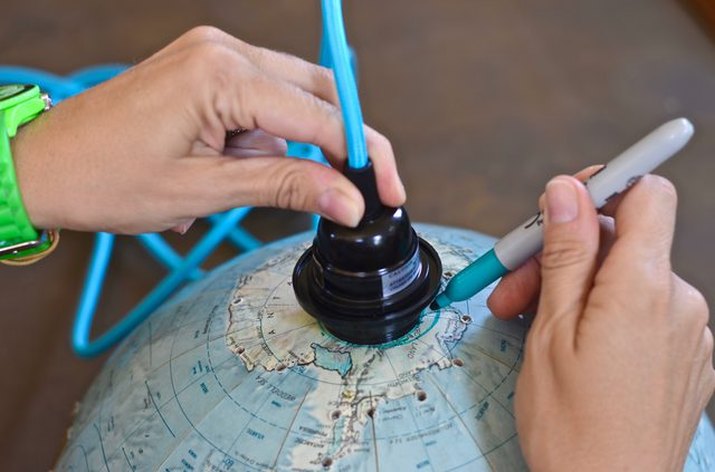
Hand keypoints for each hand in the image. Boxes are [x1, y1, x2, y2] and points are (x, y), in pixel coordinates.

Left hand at [10, 26, 405, 233]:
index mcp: (221, 75)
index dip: (362, 156)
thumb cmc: (105, 177)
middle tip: (360, 189)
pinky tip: (235, 165)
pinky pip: (263, 100)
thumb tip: (348, 199)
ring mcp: (212, 55)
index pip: (319, 115)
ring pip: (292, 99)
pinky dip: (267, 137)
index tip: (386, 190)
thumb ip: (285, 187)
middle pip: (317, 94)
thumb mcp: (205, 192)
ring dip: (295, 145)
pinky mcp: (206, 69)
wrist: (46, 166)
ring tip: (247, 184)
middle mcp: (222, 51)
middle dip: (342, 144)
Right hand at [489, 174, 713, 469]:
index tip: (565, 202)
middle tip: (514, 286)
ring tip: (530, 322)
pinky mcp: (686, 358)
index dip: (606, 186)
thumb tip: (567, 192)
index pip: (648, 194)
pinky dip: (603, 314)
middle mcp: (678, 302)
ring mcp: (687, 333)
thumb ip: (564, 252)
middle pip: (622, 241)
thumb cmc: (573, 427)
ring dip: (576, 288)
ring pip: (626, 280)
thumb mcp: (551, 330)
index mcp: (644, 288)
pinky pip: (642, 312)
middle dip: (564, 252)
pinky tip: (569, 344)